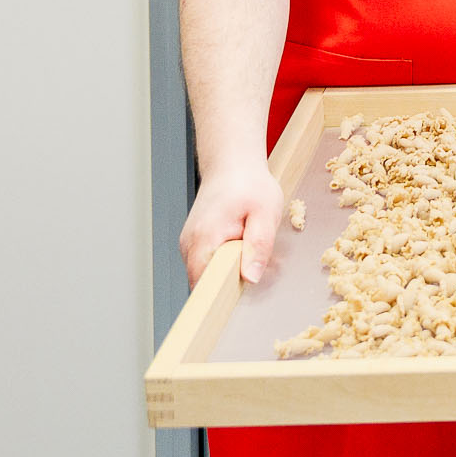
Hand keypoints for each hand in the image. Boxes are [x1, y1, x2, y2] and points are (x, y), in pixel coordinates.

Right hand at [179, 160, 283, 286]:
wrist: (232, 163)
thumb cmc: (248, 183)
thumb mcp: (265, 212)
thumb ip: (259, 246)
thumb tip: (251, 277)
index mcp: (204, 238)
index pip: (206, 286)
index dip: (226, 293)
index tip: (246, 289)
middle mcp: (190, 244)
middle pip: (209, 283)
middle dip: (237, 279)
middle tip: (261, 260)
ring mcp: (190, 244)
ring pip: (211, 273)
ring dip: (234, 268)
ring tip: (252, 243)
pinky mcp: (195, 243)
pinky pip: (210, 262)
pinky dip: (229, 258)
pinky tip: (243, 242)